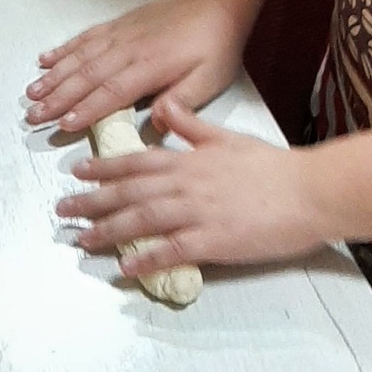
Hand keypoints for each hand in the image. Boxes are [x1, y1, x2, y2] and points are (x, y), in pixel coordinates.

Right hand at [26, 0, 245, 132]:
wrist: (216, 3)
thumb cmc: (214, 45)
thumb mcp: (209, 80)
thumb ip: (181, 102)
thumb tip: (156, 123)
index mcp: (151, 66)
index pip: (113, 91)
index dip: (87, 109)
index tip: (64, 124)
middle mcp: (129, 48)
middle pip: (87, 75)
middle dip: (58, 97)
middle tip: (34, 115)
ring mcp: (120, 34)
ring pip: (80, 56)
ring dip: (54, 75)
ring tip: (32, 93)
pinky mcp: (118, 24)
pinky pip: (86, 37)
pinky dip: (64, 49)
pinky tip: (46, 59)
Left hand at [58, 97, 328, 272]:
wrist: (309, 190)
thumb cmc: (272, 166)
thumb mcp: (227, 137)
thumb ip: (191, 125)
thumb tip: (162, 104)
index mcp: (189, 159)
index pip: (136, 162)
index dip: (104, 167)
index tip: (78, 172)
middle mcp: (186, 184)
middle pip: (130, 193)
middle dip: (93, 201)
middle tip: (63, 210)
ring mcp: (199, 213)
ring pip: (143, 220)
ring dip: (109, 230)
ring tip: (83, 240)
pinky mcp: (214, 240)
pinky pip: (172, 250)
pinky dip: (147, 258)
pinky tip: (126, 267)